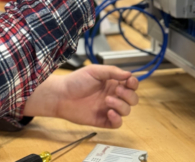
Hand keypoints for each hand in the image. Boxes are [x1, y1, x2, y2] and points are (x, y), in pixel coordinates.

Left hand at [23, 65, 138, 127]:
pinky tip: (109, 112)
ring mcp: (109, 108)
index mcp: (112, 82)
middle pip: (132, 98)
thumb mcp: (94, 71)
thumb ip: (112, 71)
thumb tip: (128, 74)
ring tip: (107, 100)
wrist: (61, 95)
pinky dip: (117, 119)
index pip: (131, 84)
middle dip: (128, 95)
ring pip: (126, 111)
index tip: (129, 82)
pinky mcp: (103, 120)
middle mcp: (113, 95)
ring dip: (121, 105)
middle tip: (117, 91)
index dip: (133, 83)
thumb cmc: (76, 81)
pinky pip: (118, 123)